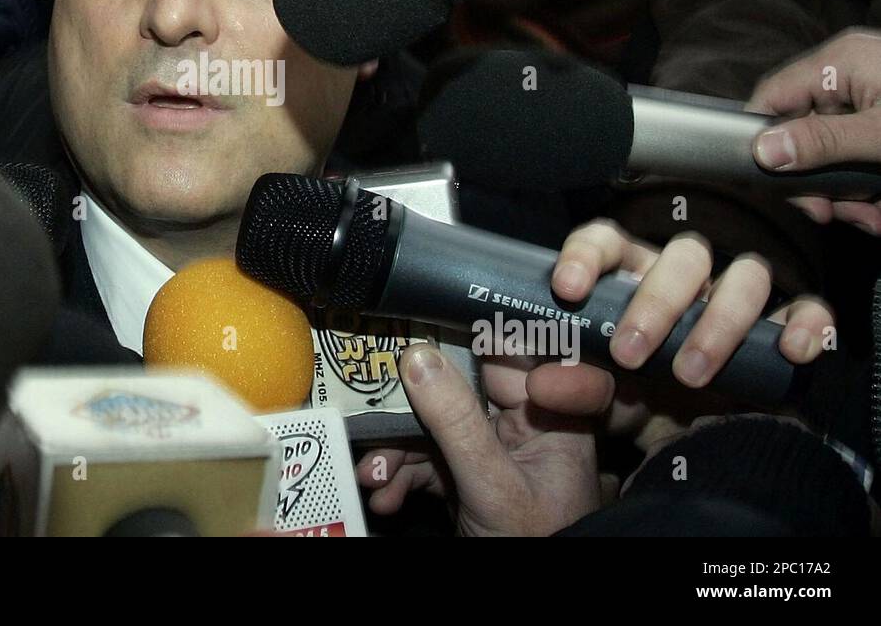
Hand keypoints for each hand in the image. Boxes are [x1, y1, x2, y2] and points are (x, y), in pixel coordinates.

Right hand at [356, 349, 605, 534]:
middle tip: (373, 406)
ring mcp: (490, 452)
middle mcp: (521, 426)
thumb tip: (417, 356)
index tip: (421, 324)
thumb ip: (456, 421)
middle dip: (410, 403)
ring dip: (396, 449)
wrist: (526, 607)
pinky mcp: (464, 478)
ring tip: (373, 473)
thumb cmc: (538, 544)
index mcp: (550, 416)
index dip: (470, 332)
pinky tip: (383, 494)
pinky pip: (424, 460)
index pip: (514, 352)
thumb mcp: (493, 483)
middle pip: (458, 386)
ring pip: (432, 425)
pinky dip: (399, 476)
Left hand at [551, 220, 833, 384]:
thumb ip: (573, 389)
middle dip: (656, 302)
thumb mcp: (600, 401)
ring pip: (746, 274)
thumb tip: (544, 384)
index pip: (608, 242)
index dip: (586, 257)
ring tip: (690, 374)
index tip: (567, 290)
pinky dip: (803, 323)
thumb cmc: (637, 403)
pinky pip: (807, 308)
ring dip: (719, 320)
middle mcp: (686, 278)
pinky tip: (787, 349)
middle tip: (630, 354)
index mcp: (630, 277)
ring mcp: (737, 298)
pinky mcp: (782, 329)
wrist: (693, 440)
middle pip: (682, 255)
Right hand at [748, 29, 880, 234]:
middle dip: (814, 180)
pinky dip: (865, 183)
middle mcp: (848, 74)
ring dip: (845, 191)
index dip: (763, 141)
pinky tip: (878, 207)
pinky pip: (856, 152)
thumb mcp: (880, 134)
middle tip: (828, 212)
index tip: (771, 183)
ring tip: (869, 216)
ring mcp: (869, 96)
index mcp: (839, 62)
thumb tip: (763, 150)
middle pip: (801, 130)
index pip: (771, 97)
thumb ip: (823, 141)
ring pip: (830, 149)